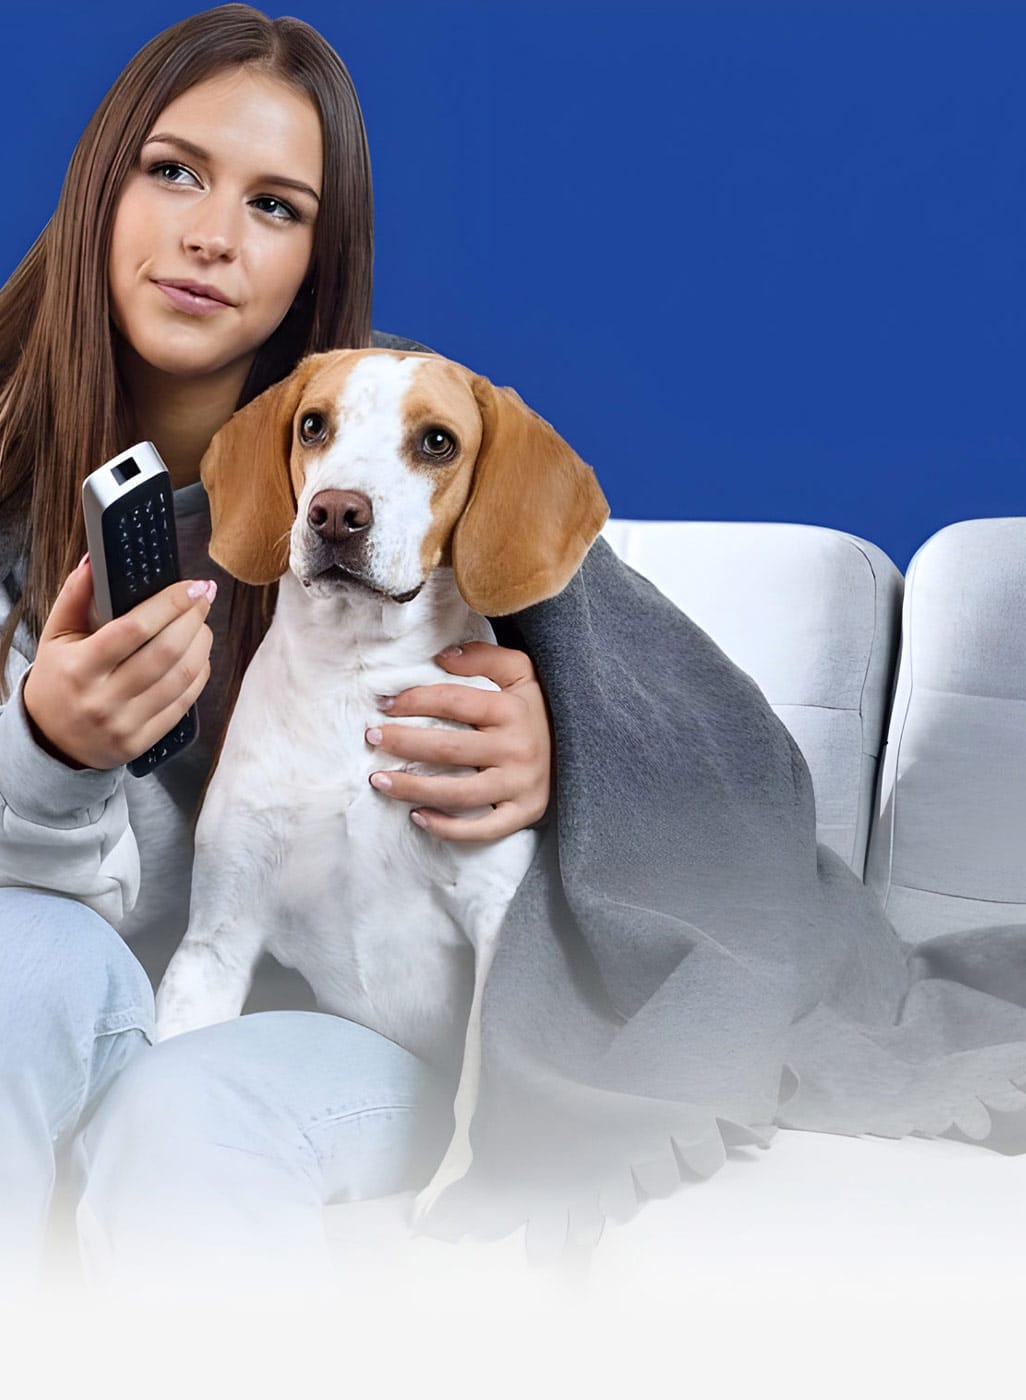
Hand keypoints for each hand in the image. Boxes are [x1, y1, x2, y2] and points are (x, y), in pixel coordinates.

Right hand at [22, 555, 215, 770]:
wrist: (50, 740)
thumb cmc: (58, 680)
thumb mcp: (55, 636)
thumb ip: (74, 596)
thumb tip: (96, 560)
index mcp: (79, 667)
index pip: (134, 629)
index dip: (170, 604)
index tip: (193, 585)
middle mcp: (103, 698)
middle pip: (165, 652)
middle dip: (193, 620)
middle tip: (204, 599)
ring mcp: (125, 724)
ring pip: (181, 678)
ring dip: (201, 645)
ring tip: (203, 625)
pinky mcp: (142, 741)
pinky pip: (183, 704)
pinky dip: (199, 675)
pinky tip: (199, 657)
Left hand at [366, 641, 552, 841]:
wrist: (586, 747)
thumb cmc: (539, 710)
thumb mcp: (522, 673)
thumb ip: (485, 657)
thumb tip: (442, 657)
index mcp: (512, 710)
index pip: (453, 702)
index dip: (415, 700)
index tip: (385, 704)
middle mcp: (516, 748)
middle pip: (449, 748)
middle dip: (403, 743)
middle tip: (372, 738)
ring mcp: (519, 785)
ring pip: (458, 792)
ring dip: (413, 789)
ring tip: (379, 781)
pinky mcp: (523, 813)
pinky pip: (481, 829)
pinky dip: (448, 828)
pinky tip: (418, 817)